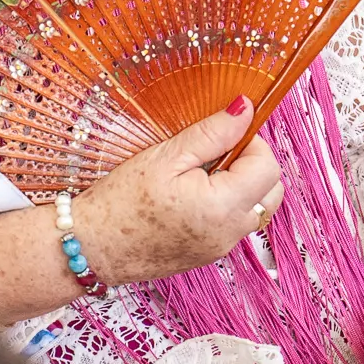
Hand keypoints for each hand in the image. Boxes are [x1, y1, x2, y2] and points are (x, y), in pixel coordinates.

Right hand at [73, 98, 282, 285]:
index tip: (223, 133)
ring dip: (243, 185)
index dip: (252, 142)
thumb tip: (246, 110)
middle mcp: (230, 232)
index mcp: (222, 206)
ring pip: (257, 208)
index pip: (268, 166)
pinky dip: (228, 204)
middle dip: (253, 164)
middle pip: (271, 190)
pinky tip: (193, 195)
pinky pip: (236, 223)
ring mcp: (222, 247)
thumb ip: (211, 133)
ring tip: (202, 174)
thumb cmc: (119, 202)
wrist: (92, 248)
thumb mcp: (165, 157)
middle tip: (215, 152)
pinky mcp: (210, 254)